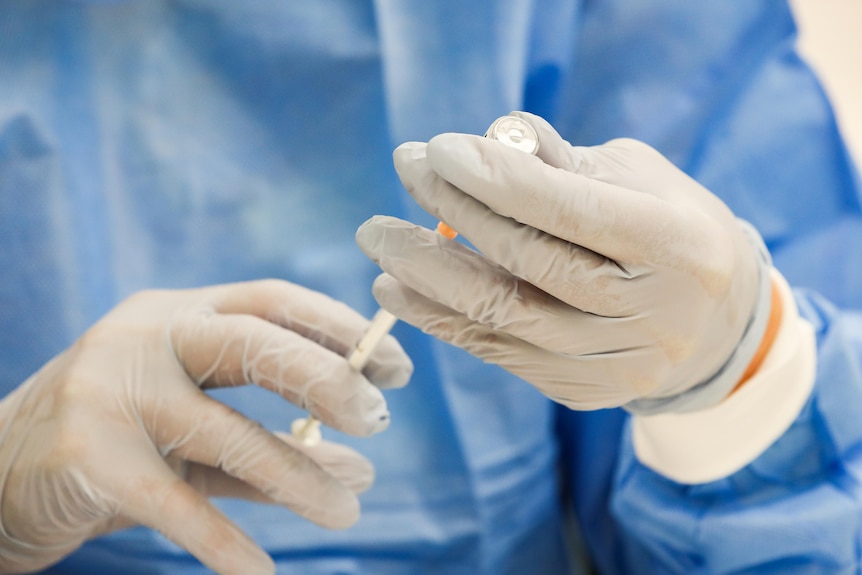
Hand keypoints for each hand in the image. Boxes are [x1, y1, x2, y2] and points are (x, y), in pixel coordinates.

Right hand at [0, 280, 411, 574]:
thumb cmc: (120, 440)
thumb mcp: (196, 426)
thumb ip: (275, 438)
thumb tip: (363, 468)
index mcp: (179, 314)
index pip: (272, 302)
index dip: (340, 330)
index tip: (396, 369)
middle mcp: (147, 338)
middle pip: (253, 343)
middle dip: (326, 379)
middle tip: (378, 421)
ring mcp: (113, 393)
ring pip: (226, 433)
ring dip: (299, 476)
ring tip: (349, 510)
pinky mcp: (90, 458)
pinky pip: (177, 505)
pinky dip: (226, 544)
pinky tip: (263, 574)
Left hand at [356, 112, 767, 411]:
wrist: (714, 327)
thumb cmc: (669, 231)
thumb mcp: (638, 180)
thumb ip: (566, 163)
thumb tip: (493, 140)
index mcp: (674, 245)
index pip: (570, 210)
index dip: (496, 179)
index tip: (434, 149)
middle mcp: (650, 312)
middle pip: (529, 265)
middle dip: (453, 214)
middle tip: (403, 172)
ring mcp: (617, 362)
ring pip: (504, 320)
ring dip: (428, 277)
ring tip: (380, 242)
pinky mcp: (585, 391)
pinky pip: (500, 353)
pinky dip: (442, 321)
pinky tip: (400, 292)